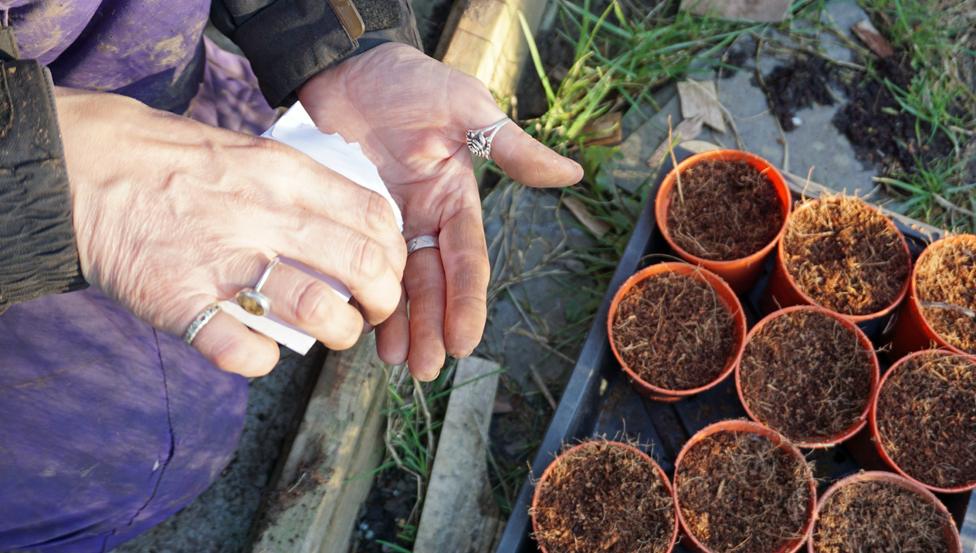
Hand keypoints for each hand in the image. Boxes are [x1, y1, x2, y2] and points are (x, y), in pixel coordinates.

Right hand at [57, 88, 406, 376]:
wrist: (82, 168)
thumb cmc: (173, 162)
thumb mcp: (250, 152)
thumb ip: (303, 188)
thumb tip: (356, 227)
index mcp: (284, 174)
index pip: (375, 216)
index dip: (395, 252)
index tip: (387, 268)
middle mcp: (262, 215)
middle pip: (363, 265)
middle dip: (385, 300)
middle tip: (373, 310)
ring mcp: (221, 261)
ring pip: (319, 312)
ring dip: (339, 333)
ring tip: (334, 334)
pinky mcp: (180, 302)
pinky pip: (245, 352)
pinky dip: (264, 360)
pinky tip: (262, 350)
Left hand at [298, 43, 583, 379]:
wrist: (342, 66)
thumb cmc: (409, 82)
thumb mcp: (465, 108)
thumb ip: (510, 146)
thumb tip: (572, 175)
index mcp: (454, 201)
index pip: (466, 261)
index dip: (466, 302)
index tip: (465, 342)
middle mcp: (422, 220)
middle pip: (432, 285)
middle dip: (432, 328)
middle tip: (426, 370)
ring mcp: (383, 224)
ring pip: (395, 285)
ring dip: (398, 325)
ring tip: (394, 362)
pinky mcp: (345, 221)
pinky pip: (353, 265)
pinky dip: (355, 295)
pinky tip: (354, 324)